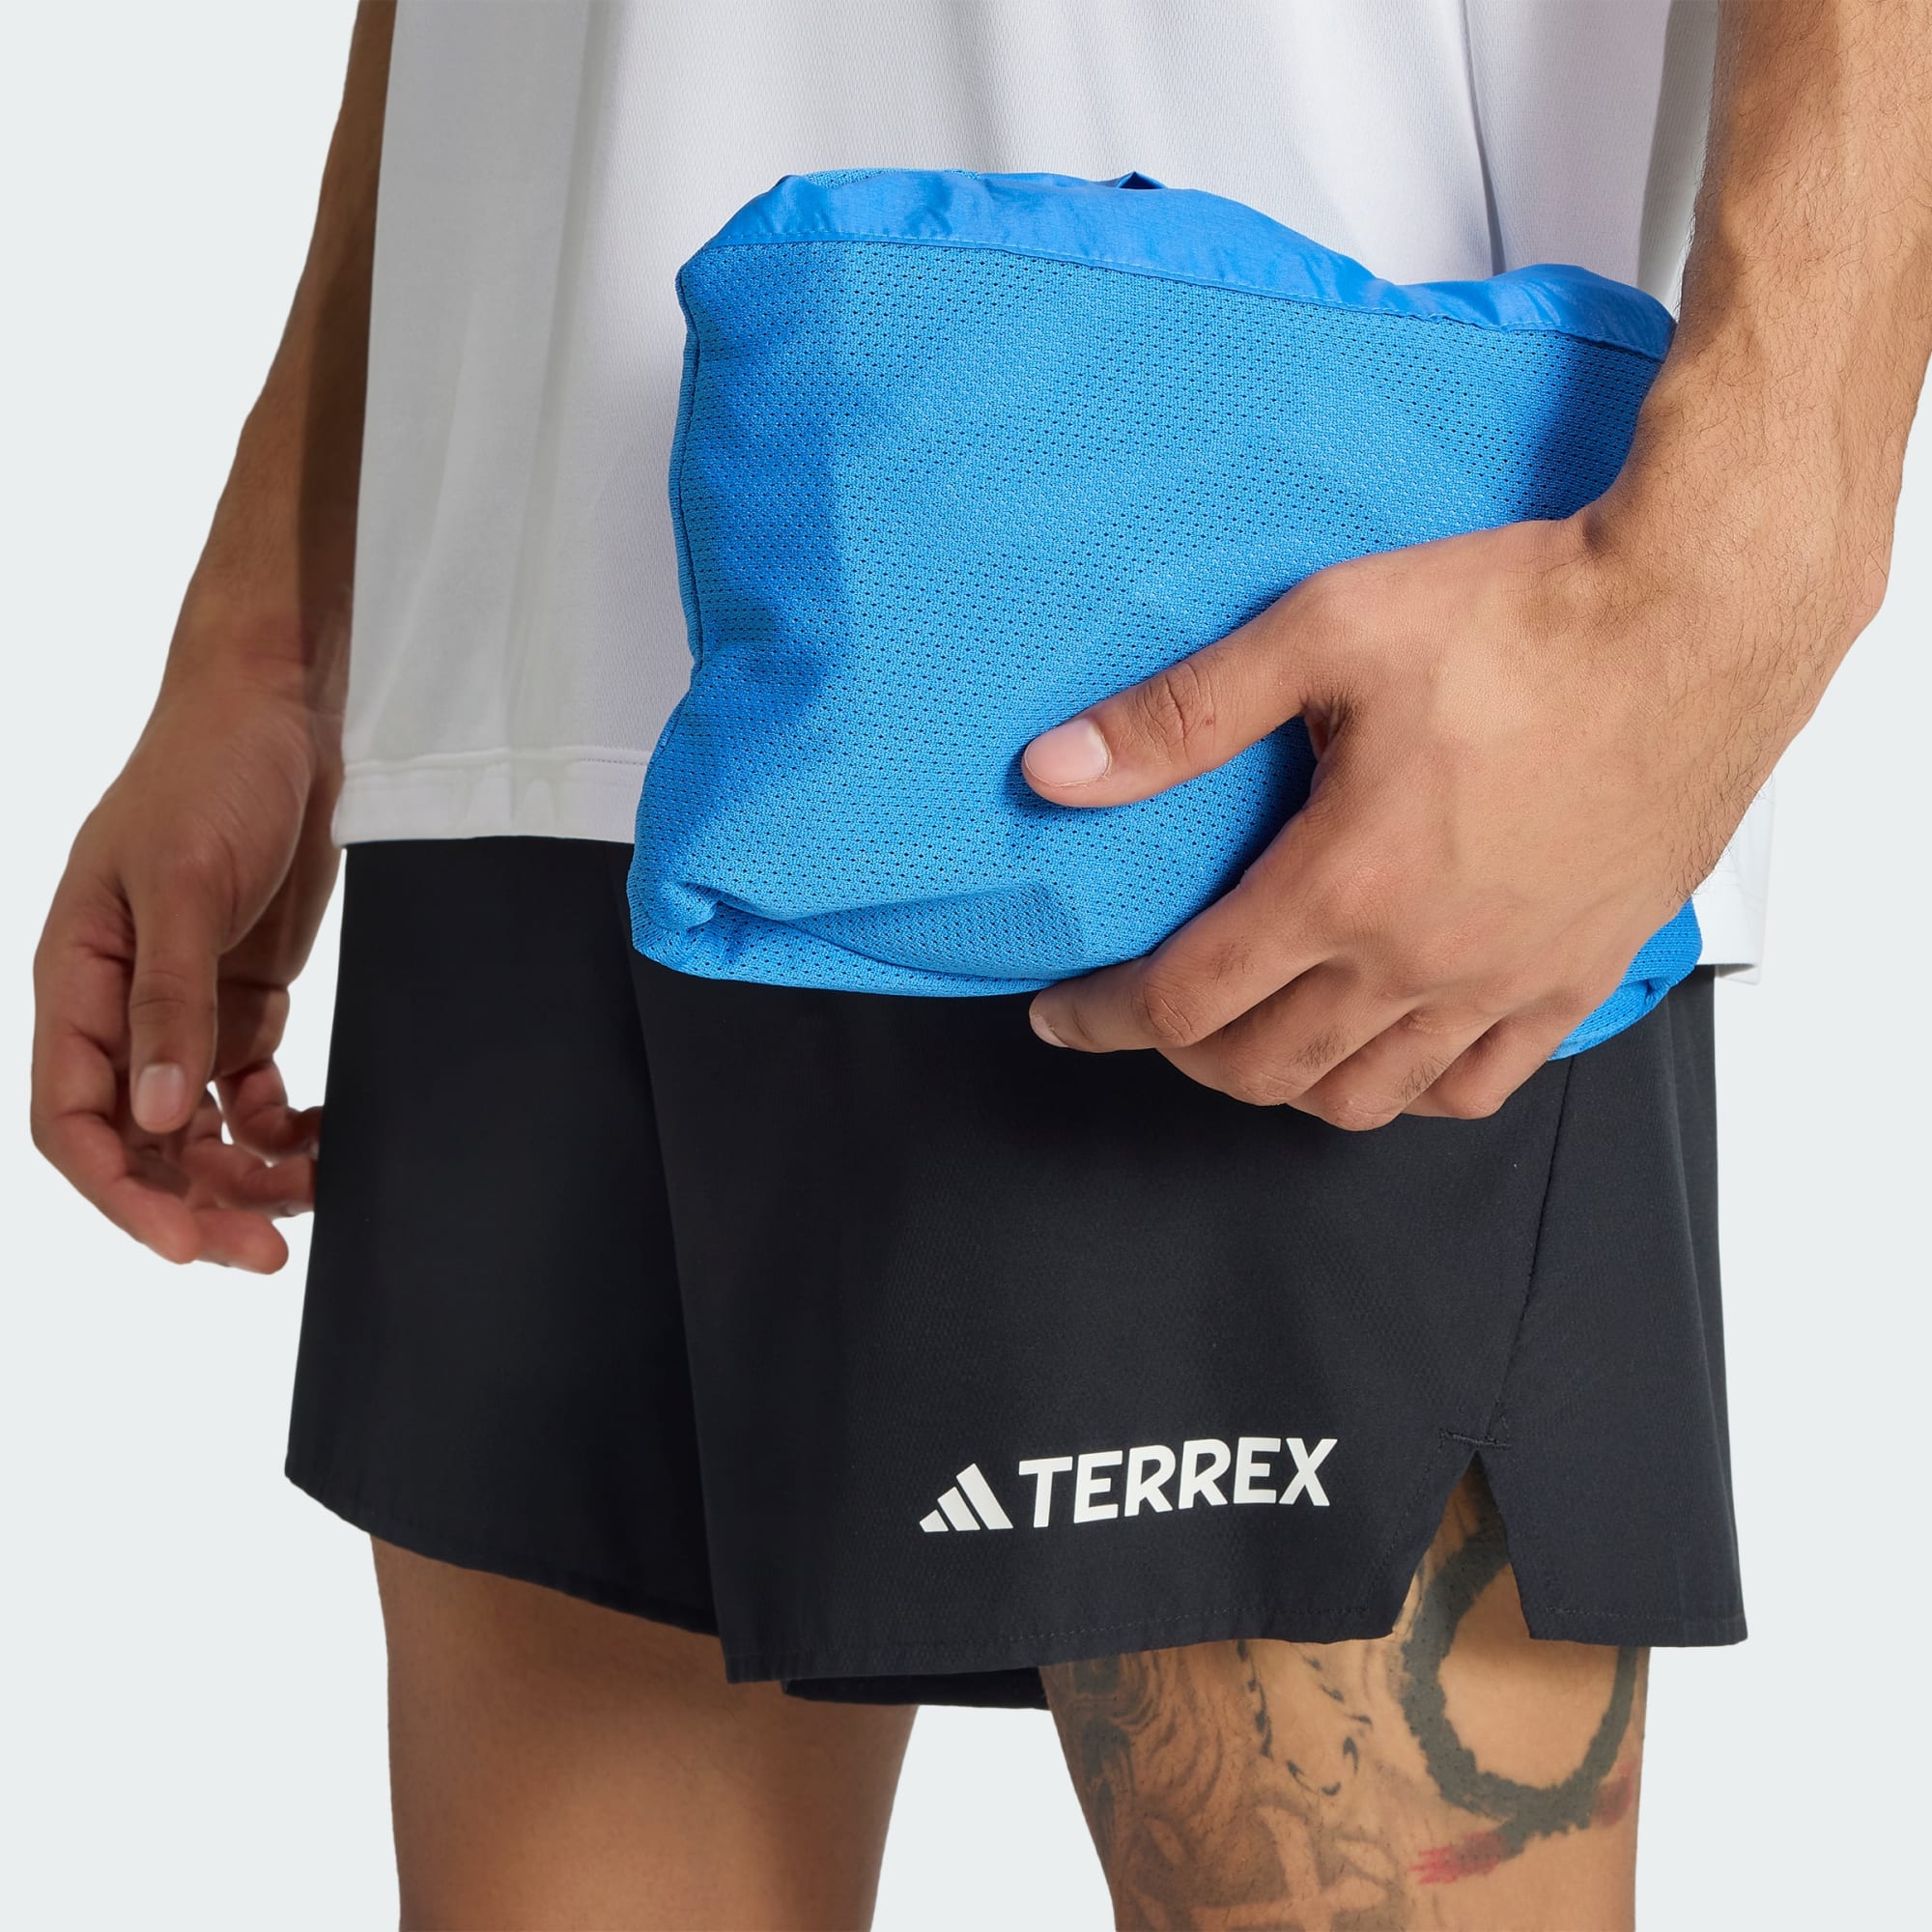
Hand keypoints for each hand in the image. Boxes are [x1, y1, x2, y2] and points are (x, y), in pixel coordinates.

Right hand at [31, 663, 340, 1268]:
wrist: (277, 712)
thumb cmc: (208, 774)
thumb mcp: (180, 882)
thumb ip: (169, 1001)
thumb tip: (161, 1116)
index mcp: (74, 982)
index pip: (73, 1120)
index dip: (123, 1193)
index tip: (186, 1244)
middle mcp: (120, 1009)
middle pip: (141, 1141)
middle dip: (196, 1201)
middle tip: (267, 1250)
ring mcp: (183, 1007)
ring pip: (199, 1128)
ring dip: (246, 1174)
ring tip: (309, 1199)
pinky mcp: (242, 998)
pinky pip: (253, 1090)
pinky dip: (283, 1126)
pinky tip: (321, 1143)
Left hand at [1020, 504, 1835, 1126]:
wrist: (1698, 619)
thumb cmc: (1527, 617)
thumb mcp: (1324, 633)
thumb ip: (1180, 714)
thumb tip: (1060, 769)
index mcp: (1345, 884)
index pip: (1184, 1001)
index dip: (1102, 1018)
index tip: (1065, 1015)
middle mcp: (1421, 958)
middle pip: (1260, 1067)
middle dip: (1179, 1054)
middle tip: (1150, 1013)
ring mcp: (1504, 982)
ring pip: (1361, 1098)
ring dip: (1280, 1081)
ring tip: (1247, 1036)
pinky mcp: (1575, 977)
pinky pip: (1474, 1088)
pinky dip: (1406, 1091)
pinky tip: (1379, 1052)